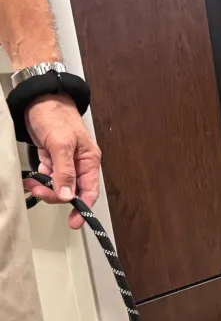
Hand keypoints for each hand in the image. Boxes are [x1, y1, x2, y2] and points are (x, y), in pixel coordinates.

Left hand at [22, 94, 101, 230]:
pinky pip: (48, 176)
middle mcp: (80, 164)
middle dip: (56, 195)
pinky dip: (40, 180)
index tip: (74, 221)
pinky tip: (32, 179)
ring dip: (45, 188)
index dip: (83, 207)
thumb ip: (65, 172)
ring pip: (58, 185)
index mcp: (89, 160)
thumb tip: (69, 195)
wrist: (39, 98)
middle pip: (72, 190)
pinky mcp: (52, 158)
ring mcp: (65, 161)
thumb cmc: (55, 116)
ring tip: (32, 184)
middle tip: (40, 192)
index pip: (90, 190)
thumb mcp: (61, 145)